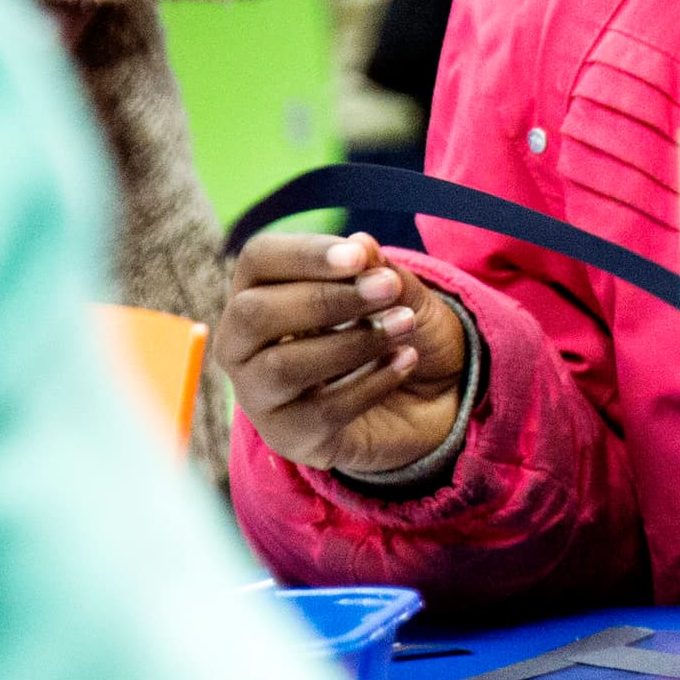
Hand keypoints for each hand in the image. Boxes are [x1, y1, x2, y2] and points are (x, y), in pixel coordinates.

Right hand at [219, 229, 469, 476]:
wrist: (434, 396)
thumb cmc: (399, 330)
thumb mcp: (402, 294)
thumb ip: (379, 271)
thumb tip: (361, 244)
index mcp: (262, 292)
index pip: (257, 261)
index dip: (304, 254)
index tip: (358, 257)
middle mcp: (244, 344)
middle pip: (253, 314)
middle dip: (324, 299)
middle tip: (388, 289)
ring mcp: (261, 395)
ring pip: (281, 366)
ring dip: (351, 341)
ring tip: (403, 325)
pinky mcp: (290, 436)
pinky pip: (320, 411)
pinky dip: (371, 382)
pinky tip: (405, 361)